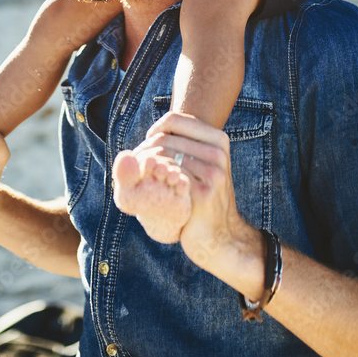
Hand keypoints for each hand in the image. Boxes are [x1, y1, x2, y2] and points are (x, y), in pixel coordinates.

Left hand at [138, 113, 256, 276]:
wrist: (221, 236)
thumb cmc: (204, 198)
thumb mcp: (204, 166)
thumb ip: (186, 144)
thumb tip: (154, 130)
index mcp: (218, 140)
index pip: (174, 120)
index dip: (153, 131)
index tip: (147, 147)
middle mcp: (217, 153)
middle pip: (164, 139)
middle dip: (144, 150)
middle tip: (136, 165)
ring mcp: (212, 172)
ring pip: (162, 157)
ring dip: (143, 165)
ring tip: (138, 176)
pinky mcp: (202, 193)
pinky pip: (166, 177)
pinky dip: (151, 180)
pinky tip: (147, 190)